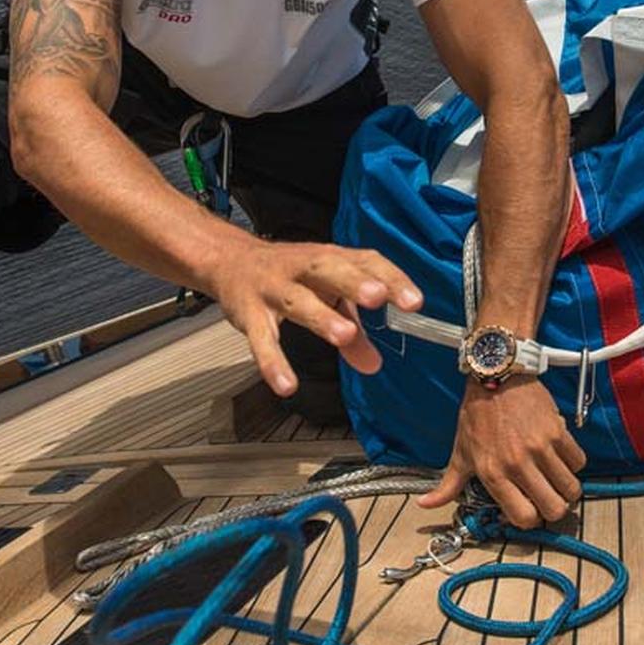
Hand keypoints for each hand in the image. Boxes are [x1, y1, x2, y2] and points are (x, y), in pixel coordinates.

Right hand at [209, 240, 422, 396]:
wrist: (229, 261)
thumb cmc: (287, 274)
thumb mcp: (324, 294)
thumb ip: (353, 327)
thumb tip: (374, 364)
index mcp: (329, 259)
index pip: (364, 261)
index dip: (391, 278)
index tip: (414, 301)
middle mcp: (302, 268)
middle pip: (329, 269)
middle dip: (354, 282)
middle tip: (378, 298)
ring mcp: (273, 288)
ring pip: (297, 299)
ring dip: (321, 316)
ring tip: (345, 336)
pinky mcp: (248, 312)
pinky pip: (261, 338)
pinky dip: (272, 361)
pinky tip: (286, 385)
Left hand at [417, 375, 585, 527]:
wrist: (496, 375)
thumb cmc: (478, 413)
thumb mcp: (460, 451)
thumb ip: (447, 485)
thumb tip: (426, 504)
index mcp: (493, 473)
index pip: (524, 518)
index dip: (529, 519)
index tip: (527, 509)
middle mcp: (518, 463)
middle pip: (554, 509)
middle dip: (553, 509)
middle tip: (547, 498)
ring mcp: (540, 447)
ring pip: (570, 488)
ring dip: (566, 488)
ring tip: (555, 479)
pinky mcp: (557, 431)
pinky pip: (578, 461)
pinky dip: (573, 463)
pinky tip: (560, 457)